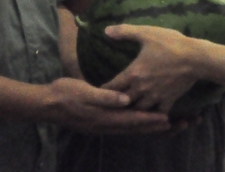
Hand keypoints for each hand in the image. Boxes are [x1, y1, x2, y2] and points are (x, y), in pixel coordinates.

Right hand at [41, 77, 171, 133]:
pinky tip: (146, 123)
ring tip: (170, 125)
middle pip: (136, 129)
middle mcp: (106, 126)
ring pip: (132, 130)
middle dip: (156, 127)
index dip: (150, 120)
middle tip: (178, 124)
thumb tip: (125, 99)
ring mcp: (104, 127)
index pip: (132, 120)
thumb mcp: (84, 92)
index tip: (167, 119)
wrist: (46, 105)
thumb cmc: (65, 93)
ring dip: (150, 128)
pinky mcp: (101, 125)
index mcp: (104, 118)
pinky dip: (139, 127)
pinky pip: (125, 129)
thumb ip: (104, 96)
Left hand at [101, 25, 199, 112]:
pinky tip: (152, 114)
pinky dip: (154, 115)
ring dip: (132, 109)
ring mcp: (155, 97)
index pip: (111, 87)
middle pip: (122, 102)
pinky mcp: (169, 100)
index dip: (103, 91)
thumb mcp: (147, 33)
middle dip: (115, 103)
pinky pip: (158, 113)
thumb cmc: (170, 44)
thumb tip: (106, 30)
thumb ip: (125, 32)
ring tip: (128, 109)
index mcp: (133, 73)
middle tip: (110, 103)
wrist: (195, 58)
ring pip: (138, 110)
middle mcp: (141, 89)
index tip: (98, 92)